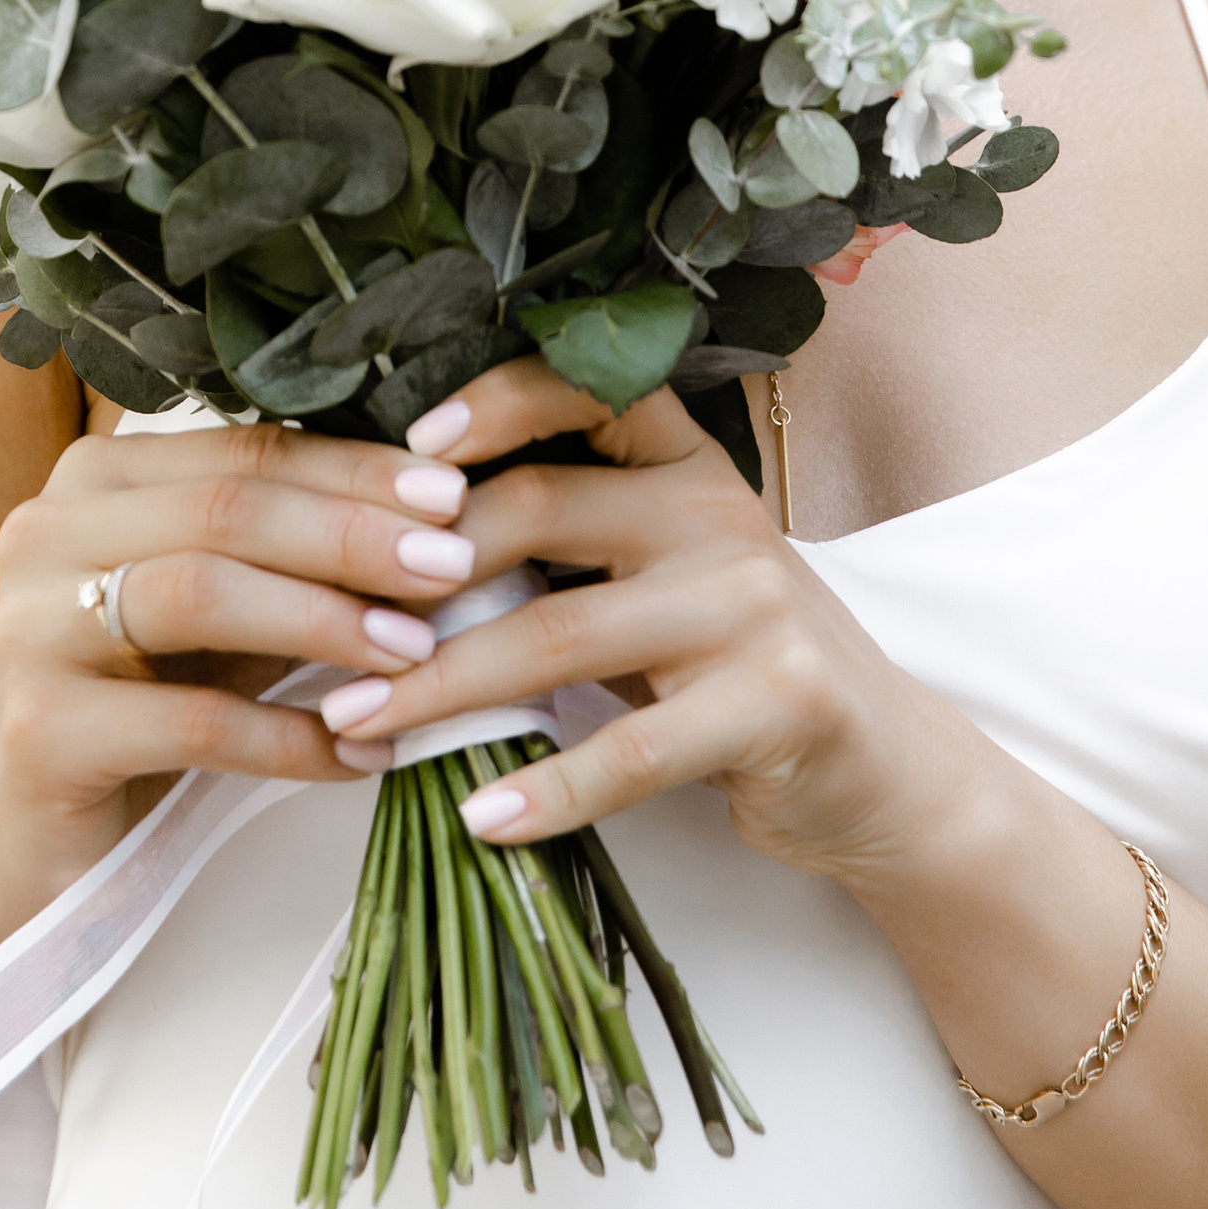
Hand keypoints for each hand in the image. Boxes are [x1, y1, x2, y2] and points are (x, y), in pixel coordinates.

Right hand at [0, 419, 487, 916]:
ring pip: (201, 592)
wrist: (37, 833)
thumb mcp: (230, 611)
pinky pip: (190, 723)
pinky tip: (361, 756)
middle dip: (353, 537)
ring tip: (414, 653)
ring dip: (324, 620)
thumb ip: (299, 554)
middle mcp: (48, 530)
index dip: (355, 471)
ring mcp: (31, 627)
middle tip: (453, 567)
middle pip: (226, 508)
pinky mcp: (40, 730)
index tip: (455, 496)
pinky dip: (290, 738)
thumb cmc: (153, 698)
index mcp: (99, 476)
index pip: (246, 448)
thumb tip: (446, 514)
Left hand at [315, 360, 983, 885]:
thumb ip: (566, 550)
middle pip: (538, 513)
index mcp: (686, 465)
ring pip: (559, 635)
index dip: (492, 406)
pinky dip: (544, 789)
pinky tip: (478, 815)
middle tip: (325, 629)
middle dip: (414, 576)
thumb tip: (389, 552)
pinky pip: (631, 750)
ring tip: (359, 722)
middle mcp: (720, 514)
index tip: (401, 449)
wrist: (882, 770)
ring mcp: (753, 605)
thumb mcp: (662, 581)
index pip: (586, 393)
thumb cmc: (737, 669)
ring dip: (441, 685)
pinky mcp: (776, 701)